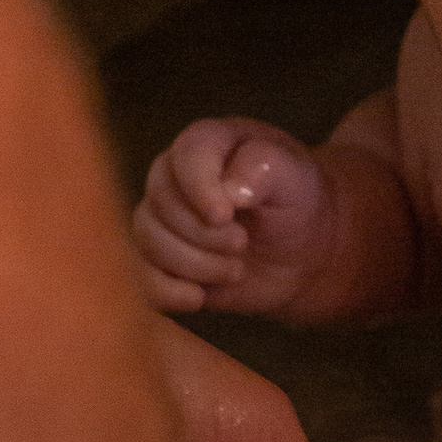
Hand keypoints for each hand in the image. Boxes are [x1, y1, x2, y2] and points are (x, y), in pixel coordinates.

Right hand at [134, 118, 336, 314]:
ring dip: (196, 264)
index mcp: (207, 144)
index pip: (187, 156)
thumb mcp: (294, 177)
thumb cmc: (294, 202)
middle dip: (204, 234)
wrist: (298, 251)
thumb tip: (228, 190)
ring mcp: (162, 220)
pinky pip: (142, 278)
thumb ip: (264, 169)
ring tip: (237, 269)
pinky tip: (198, 297)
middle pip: (161, 203)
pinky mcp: (160, 262)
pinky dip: (167, 292)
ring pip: (148, 241)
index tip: (226, 216)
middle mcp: (174, 177)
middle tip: (243, 244)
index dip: (200, 189)